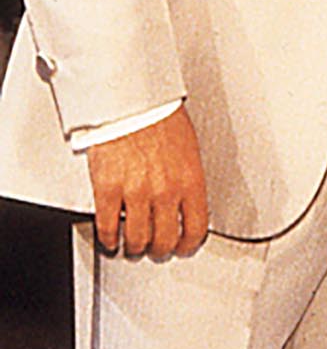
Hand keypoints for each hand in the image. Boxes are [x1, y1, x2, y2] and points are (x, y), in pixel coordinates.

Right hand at [86, 104, 208, 258]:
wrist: (131, 100)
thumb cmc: (160, 116)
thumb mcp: (189, 149)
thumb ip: (188, 179)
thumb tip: (189, 201)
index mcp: (190, 180)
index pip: (196, 228)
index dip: (188, 244)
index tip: (183, 246)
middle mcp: (166, 191)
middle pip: (165, 239)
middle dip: (160, 249)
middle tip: (156, 248)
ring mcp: (136, 192)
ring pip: (137, 239)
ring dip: (135, 247)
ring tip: (133, 245)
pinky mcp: (109, 190)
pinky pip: (109, 227)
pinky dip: (110, 238)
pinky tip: (112, 238)